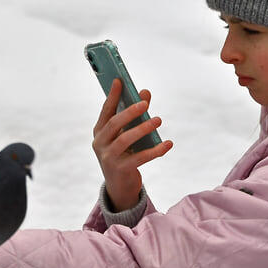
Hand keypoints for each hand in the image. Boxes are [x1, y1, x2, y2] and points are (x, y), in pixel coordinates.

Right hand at [92, 79, 172, 210]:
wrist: (119, 186)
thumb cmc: (124, 154)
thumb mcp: (127, 134)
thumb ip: (135, 114)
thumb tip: (146, 93)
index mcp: (99, 131)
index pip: (106, 110)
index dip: (112, 96)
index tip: (119, 80)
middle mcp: (100, 143)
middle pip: (114, 124)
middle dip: (130, 112)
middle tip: (145, 103)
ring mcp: (108, 157)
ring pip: (125, 140)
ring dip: (142, 129)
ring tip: (158, 120)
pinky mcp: (120, 170)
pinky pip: (139, 158)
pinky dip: (155, 150)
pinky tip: (168, 144)